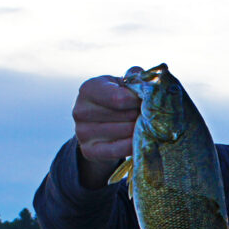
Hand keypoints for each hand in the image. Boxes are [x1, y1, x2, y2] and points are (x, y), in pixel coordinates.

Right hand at [72, 68, 141, 188]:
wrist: (99, 124)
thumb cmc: (116, 97)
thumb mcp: (122, 83)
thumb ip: (136, 77)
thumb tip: (149, 83)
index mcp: (88, 89)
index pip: (120, 99)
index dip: (138, 101)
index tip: (145, 101)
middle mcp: (80, 110)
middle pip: (126, 116)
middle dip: (141, 115)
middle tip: (146, 114)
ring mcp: (82, 132)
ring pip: (125, 132)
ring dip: (140, 130)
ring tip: (142, 125)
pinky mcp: (88, 151)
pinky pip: (118, 150)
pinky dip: (133, 145)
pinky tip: (139, 140)